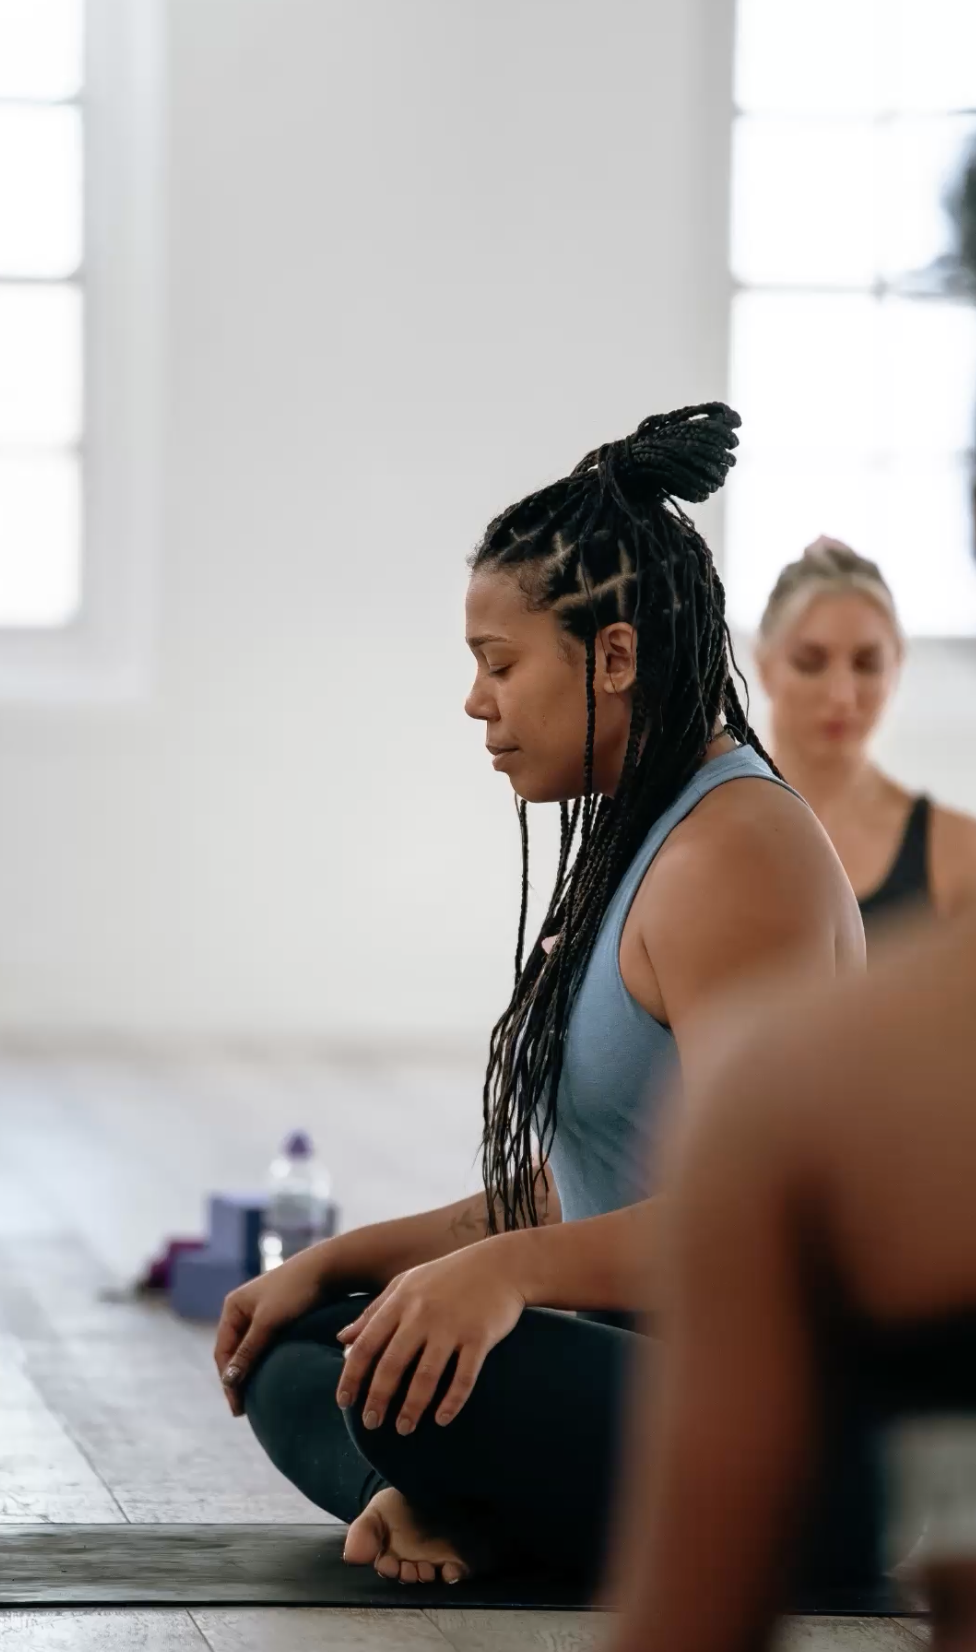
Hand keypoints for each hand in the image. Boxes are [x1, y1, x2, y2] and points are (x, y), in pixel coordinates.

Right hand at [214, 1245, 331, 1414]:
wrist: (326, 1268)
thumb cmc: (295, 1292)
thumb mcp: (268, 1322)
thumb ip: (248, 1351)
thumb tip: (229, 1381)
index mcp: (232, 1307)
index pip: (223, 1352)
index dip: (227, 1381)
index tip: (237, 1407)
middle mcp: (242, 1309)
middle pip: (233, 1352)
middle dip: (235, 1379)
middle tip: (243, 1408)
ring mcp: (259, 1312)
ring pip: (249, 1350)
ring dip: (249, 1372)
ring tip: (255, 1398)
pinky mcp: (277, 1316)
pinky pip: (263, 1345)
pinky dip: (262, 1362)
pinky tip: (270, 1377)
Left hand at [335, 1241, 525, 1434]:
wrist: (501, 1263)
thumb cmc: (448, 1275)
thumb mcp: (406, 1284)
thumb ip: (374, 1311)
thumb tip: (342, 1340)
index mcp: (402, 1301)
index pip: (368, 1343)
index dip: (352, 1375)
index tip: (344, 1402)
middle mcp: (423, 1314)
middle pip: (393, 1364)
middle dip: (378, 1398)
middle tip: (371, 1424)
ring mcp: (452, 1326)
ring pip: (426, 1375)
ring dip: (412, 1407)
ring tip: (404, 1428)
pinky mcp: (479, 1336)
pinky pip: (464, 1376)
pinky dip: (452, 1401)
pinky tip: (442, 1420)